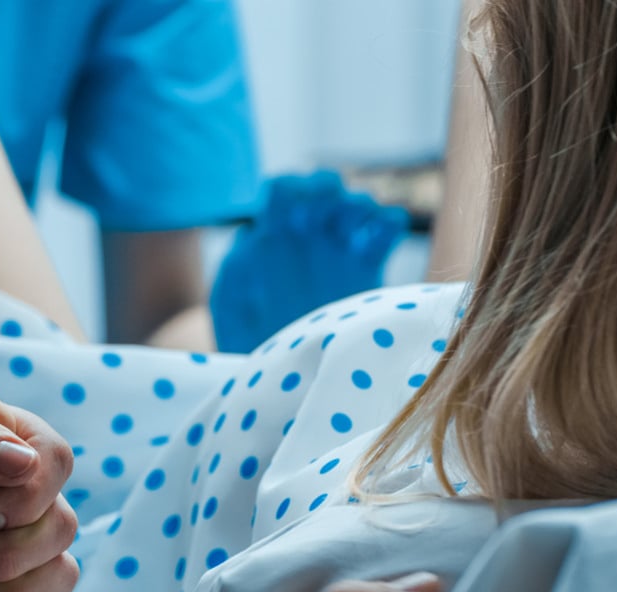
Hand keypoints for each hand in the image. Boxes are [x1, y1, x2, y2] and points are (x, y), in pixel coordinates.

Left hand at [209, 171, 407, 352]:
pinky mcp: (368, 266)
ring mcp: (339, 248)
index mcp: (270, 237)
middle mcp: (305, 236)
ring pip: (358, 201)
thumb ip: (237, 265)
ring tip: (353, 242)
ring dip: (359, 209)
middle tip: (329, 226)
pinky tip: (376, 246)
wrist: (285, 381)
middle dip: (330, 193)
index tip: (300, 222)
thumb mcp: (230, 306)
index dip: (296, 193)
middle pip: (325, 185)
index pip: (284, 188)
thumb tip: (255, 234)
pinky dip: (386, 224)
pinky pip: (386, 224)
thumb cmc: (249, 344)